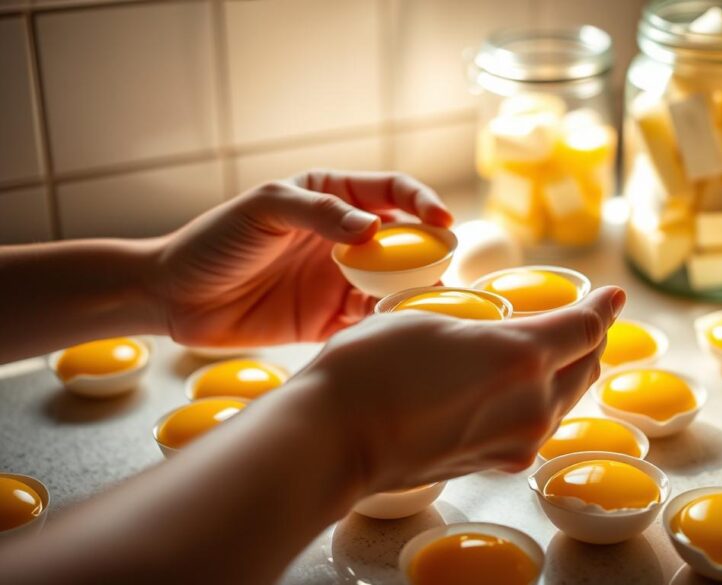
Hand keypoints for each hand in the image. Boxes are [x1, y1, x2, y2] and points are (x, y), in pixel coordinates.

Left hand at [152, 170, 451, 347]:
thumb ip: (320, 214)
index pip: (391, 193)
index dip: (422, 202)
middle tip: (436, 271)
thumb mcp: (265, 209)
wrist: (174, 297)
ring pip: (392, 284)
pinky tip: (388, 328)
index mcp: (332, 198)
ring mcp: (338, 280)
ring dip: (408, 292)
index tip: (442, 220)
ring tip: (417, 304)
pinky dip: (383, 323)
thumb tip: (373, 228)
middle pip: (403, 242)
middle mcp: (344, 238)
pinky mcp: (329, 320)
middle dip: (426, 255)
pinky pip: (368, 320)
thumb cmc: (214, 240)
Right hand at [294, 286, 625, 496]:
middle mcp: (533, 403)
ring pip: (565, 399)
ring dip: (568, 371)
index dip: (603, 308)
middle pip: (586, 366)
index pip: (586, 329)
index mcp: (522, 356)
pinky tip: (521, 386)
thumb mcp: (436, 320)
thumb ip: (491, 325)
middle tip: (583, 319)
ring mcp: (518, 440)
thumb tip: (511, 331)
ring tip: (553, 349)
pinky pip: (538, 425)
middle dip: (590, 339)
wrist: (335, 439)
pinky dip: (543, 399)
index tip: (612, 295)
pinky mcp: (497, 462)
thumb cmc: (371, 368)